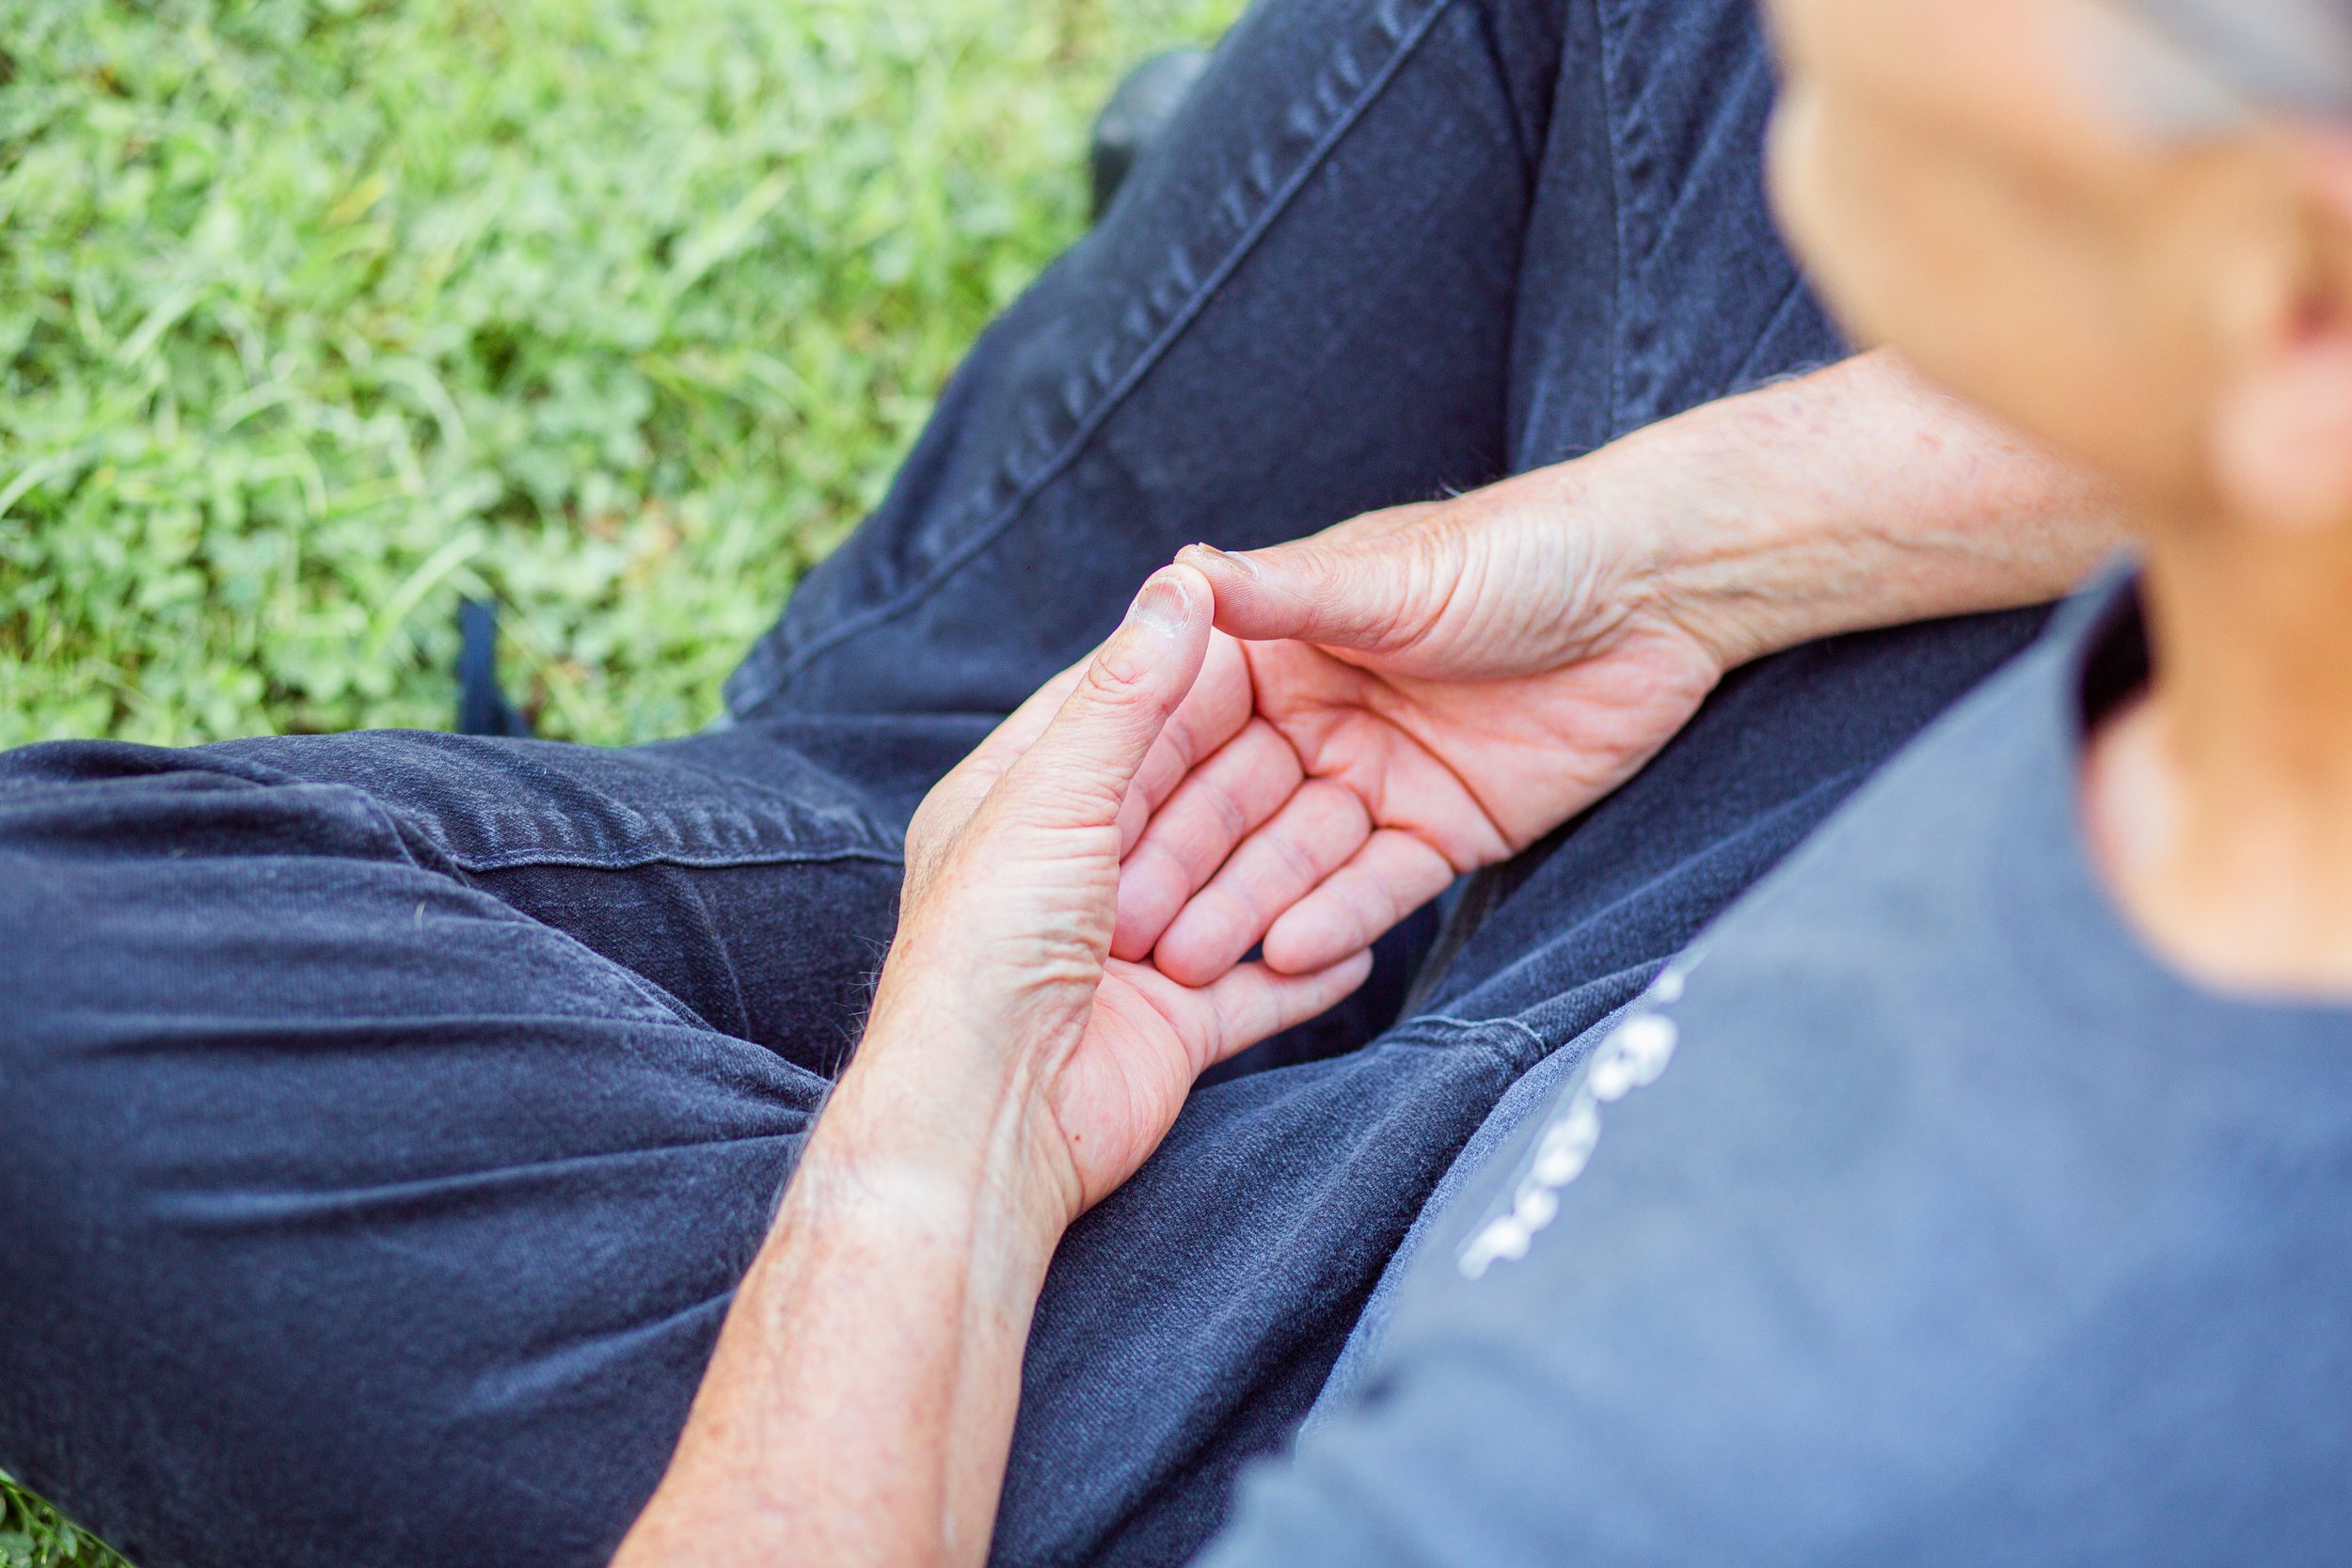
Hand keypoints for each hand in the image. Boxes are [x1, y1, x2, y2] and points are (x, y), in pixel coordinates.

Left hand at [860, 563, 1371, 1222]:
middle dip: (1260, 777)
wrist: (988, 1119)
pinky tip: (1360, 944)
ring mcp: (1125, 954)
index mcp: (1018, 802)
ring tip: (1370, 823)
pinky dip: (1305, 969)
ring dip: (1290, 874)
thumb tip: (1184, 578)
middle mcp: (1069, 874)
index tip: (1276, 630)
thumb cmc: (988, 948)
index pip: (1116, 714)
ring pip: (1231, 893)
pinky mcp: (1169, 1027)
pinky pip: (1255, 989)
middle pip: (1186, 804)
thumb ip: (1130, 695)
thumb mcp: (1056, 797)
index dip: (1189, 670)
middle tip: (1354, 722)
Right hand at [1112, 354, 2122, 987]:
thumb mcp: (1389, 573)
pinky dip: (1339, 918)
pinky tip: (1287, 955)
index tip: (1082, 841)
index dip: (1141, 785)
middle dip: (1181, 868)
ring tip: (1191, 963)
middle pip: (1233, 806)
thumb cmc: (1517, 549)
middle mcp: (1316, 719)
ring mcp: (1378, 779)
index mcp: (1279, 650)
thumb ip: (1284, 591)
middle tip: (1127, 935)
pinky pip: (1381, 885)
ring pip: (1296, 857)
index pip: (1190, 726)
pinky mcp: (1447, 830)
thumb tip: (1177, 575)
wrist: (1661, 587)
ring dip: (1245, 908)